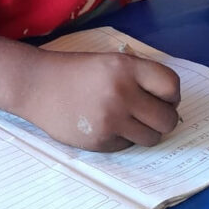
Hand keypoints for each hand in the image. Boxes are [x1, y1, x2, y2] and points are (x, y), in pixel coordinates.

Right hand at [24, 50, 180, 150]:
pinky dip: (123, 138)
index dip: (172, 95)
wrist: (37, 86)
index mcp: (127, 67)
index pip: (172, 86)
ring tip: (129, 120)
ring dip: (145, 131)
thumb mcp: (110, 62)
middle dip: (163, 118)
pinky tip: (106, 126)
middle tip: (149, 113)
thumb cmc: (77, 72)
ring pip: (152, 138)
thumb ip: (139, 76)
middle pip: (168, 119)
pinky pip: (128, 146)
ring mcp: (111, 120)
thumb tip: (170, 101)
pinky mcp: (100, 141)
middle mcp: (122, 93)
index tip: (163, 98)